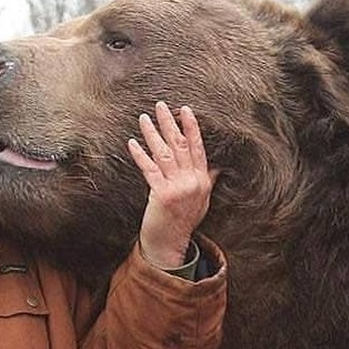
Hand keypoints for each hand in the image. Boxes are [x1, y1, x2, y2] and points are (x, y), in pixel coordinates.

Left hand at [127, 101, 215, 268]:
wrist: (170, 243)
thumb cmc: (184, 221)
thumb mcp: (202, 199)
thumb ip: (207, 179)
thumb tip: (215, 164)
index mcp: (202, 180)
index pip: (198, 147)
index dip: (191, 127)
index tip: (185, 110)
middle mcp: (192, 182)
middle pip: (180, 146)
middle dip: (170, 124)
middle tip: (161, 106)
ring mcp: (177, 188)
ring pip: (164, 154)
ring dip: (153, 134)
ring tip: (144, 118)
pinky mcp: (161, 195)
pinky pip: (149, 170)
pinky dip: (140, 155)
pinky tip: (132, 143)